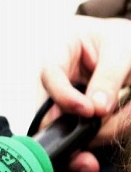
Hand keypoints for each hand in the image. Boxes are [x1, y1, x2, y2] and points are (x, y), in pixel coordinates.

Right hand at [39, 15, 130, 171]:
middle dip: (78, 127)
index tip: (89, 110)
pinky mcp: (75, 113)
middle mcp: (55, 77)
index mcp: (59, 50)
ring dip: (97, 131)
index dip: (64, 96)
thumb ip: (108, 77)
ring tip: (126, 115)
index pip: (49, 75)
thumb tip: (98, 109)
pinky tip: (117, 125)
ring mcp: (64, 97)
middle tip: (109, 128)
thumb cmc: (120, 38)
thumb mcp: (121, 50)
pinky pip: (81, 131)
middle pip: (50, 110)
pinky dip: (101, 133)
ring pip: (66, 127)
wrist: (125, 44)